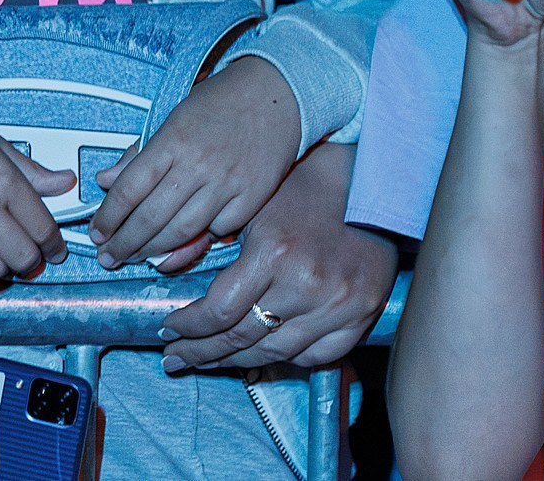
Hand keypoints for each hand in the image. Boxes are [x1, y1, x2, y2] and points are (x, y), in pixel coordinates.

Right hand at [0, 79, 71, 282]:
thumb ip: (32, 171)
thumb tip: (65, 182)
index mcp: (2, 180)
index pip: (42, 227)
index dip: (55, 246)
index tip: (56, 251)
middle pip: (20, 256)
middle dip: (33, 261)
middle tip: (34, 257)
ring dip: (3, 270)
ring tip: (4, 258)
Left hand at [89, 56, 299, 268]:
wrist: (281, 92)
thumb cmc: (224, 101)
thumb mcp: (174, 115)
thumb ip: (141, 152)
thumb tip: (107, 180)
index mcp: (174, 140)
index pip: (129, 189)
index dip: (108, 217)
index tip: (98, 233)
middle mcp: (199, 164)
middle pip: (151, 218)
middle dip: (125, 244)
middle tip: (109, 257)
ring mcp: (228, 182)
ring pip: (182, 232)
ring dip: (154, 251)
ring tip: (139, 257)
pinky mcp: (254, 195)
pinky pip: (219, 229)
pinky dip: (201, 238)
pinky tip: (188, 239)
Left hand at [159, 145, 394, 371]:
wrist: (373, 184)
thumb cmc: (309, 189)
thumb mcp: (256, 206)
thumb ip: (218, 243)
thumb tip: (170, 273)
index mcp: (275, 253)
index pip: (218, 312)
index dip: (187, 328)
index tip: (170, 329)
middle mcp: (306, 284)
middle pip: (241, 339)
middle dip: (201, 352)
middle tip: (176, 357)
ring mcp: (337, 303)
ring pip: (274, 353)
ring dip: (237, 361)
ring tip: (214, 360)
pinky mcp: (363, 313)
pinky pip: (316, 355)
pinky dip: (289, 357)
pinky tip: (268, 352)